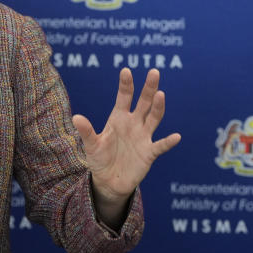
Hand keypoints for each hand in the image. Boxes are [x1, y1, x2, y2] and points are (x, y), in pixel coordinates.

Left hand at [72, 68, 180, 223]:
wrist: (109, 181)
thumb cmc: (99, 159)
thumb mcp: (91, 145)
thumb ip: (87, 131)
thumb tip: (76, 117)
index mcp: (118, 118)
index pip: (124, 97)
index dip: (125, 84)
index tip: (126, 70)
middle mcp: (133, 124)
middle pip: (143, 102)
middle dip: (148, 88)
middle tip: (154, 72)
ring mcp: (143, 137)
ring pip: (153, 118)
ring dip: (158, 107)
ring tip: (160, 94)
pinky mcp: (149, 153)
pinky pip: (160, 146)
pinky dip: (168, 142)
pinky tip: (175, 137)